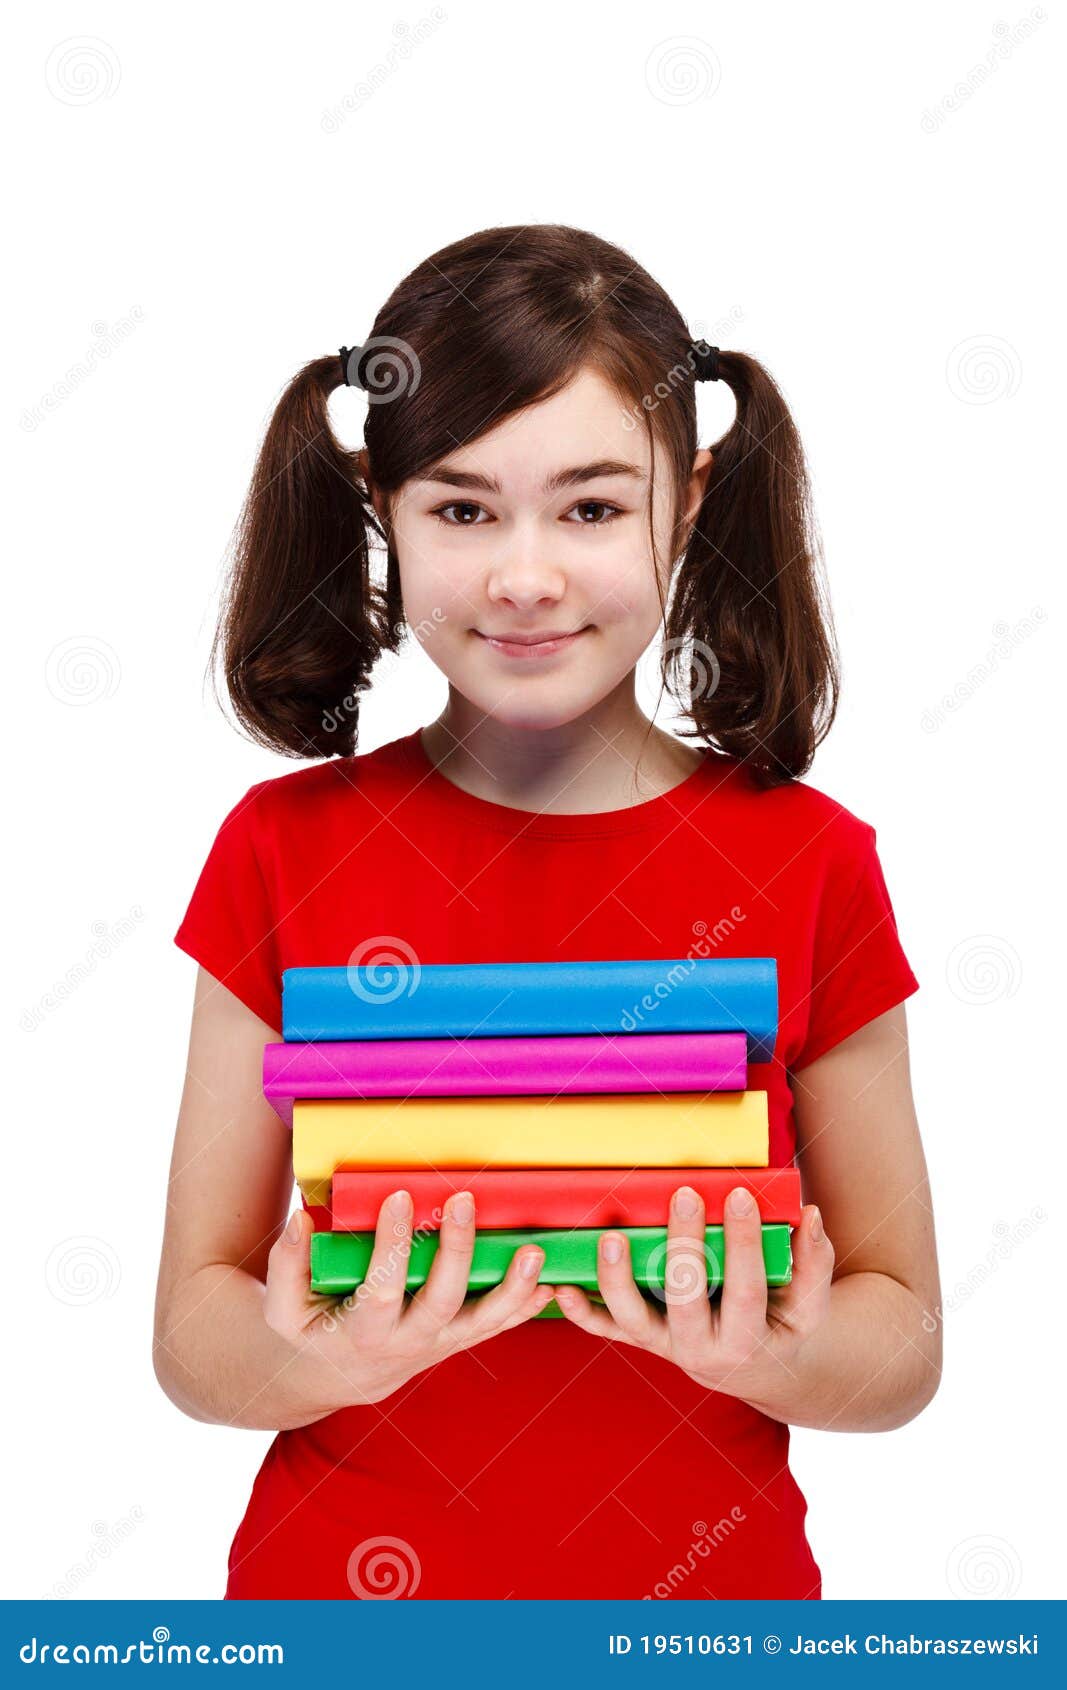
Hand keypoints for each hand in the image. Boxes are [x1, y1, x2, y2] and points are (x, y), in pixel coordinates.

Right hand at [263, 1191, 555, 1407]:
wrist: (335, 1376)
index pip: (381, 1287)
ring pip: (482, 1323)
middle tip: (464, 1199)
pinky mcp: (458, 1341)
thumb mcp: (282, 1307)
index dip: (392, 1245)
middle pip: (441, 1301)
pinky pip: (497, 1327)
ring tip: (534, 1250)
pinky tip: (550, 1282)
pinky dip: (525, 1306)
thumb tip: (303, 1218)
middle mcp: (407, 1343)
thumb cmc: (308, 1329)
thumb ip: (288, 1263)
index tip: (400, 1196)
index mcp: (362, 1332)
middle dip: (457, 1251)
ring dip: (513, 1288)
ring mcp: (438, 1345)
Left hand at [551, 1185, 834, 1401]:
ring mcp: (665, 1346)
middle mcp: (701, 1351)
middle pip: (686, 1300)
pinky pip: (607, 1331)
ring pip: (634, 1320)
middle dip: (684, 1247)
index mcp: (749, 1341)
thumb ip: (812, 1261)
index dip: (743, 1243)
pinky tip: (561, 1289)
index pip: (745, 1288)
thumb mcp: (809, 1302)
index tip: (738, 1196)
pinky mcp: (641, 1339)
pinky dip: (582, 1313)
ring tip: (611, 1237)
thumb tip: (808, 1215)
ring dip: (617, 1280)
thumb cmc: (784, 1321)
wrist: (757, 1368)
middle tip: (684, 1195)